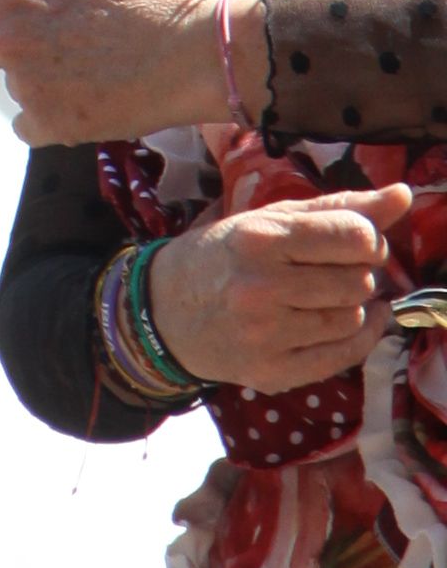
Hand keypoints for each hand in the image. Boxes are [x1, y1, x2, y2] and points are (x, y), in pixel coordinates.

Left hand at [0, 0, 262, 144]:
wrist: (189, 57)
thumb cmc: (137, 9)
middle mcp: (10, 39)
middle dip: (12, 44)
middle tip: (64, 44)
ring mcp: (26, 84)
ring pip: (12, 84)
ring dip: (38, 80)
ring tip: (90, 71)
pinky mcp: (47, 124)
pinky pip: (23, 124)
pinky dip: (46, 118)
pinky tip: (83, 102)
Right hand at [148, 181, 412, 389]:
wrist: (164, 311)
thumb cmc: (223, 255)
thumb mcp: (270, 219)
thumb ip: (339, 207)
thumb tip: (402, 195)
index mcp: (260, 238)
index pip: (354, 236)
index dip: (370, 239)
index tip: (357, 241)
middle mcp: (262, 287)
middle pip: (358, 281)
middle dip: (359, 273)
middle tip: (338, 268)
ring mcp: (267, 334)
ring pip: (354, 319)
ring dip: (354, 305)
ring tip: (331, 295)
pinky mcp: (274, 372)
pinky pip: (344, 356)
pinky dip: (359, 338)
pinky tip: (350, 323)